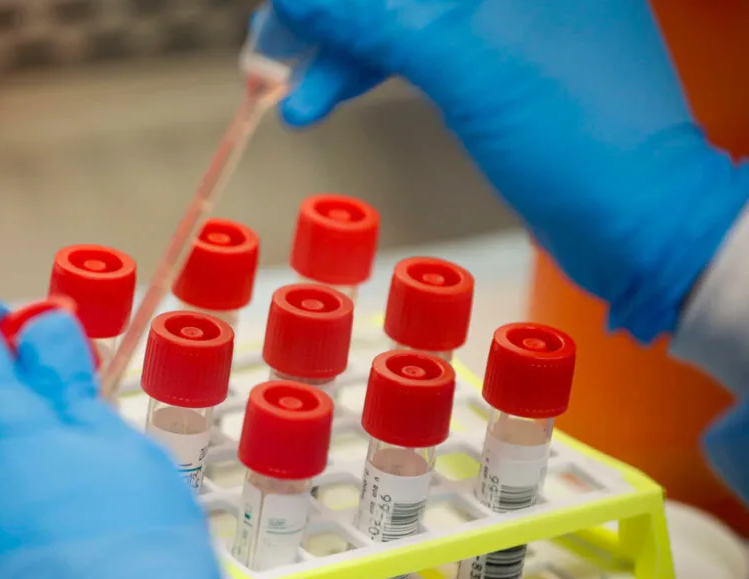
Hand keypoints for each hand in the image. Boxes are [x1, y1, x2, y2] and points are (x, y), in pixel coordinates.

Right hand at [271, 0, 748, 341]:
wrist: (637, 226)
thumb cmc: (582, 142)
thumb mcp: (462, 66)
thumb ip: (375, 20)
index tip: (284, 16)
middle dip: (331, 19)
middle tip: (272, 53)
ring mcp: (511, 19)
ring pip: (402, 16)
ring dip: (341, 52)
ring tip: (288, 94)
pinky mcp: (500, 63)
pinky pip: (418, 49)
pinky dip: (371, 72)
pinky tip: (326, 96)